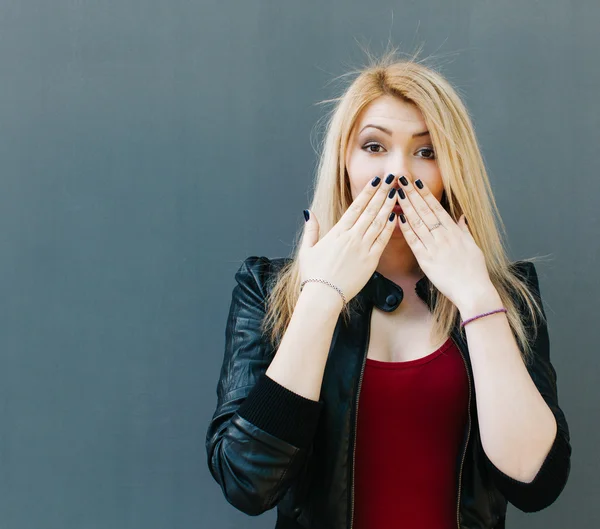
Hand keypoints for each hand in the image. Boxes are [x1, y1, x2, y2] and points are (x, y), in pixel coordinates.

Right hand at [299, 174, 399, 303]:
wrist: (323, 295)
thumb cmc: (314, 275)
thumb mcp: (308, 249)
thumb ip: (311, 230)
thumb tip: (310, 213)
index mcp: (337, 232)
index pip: (355, 207)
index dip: (367, 192)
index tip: (375, 180)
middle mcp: (352, 237)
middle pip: (370, 210)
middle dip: (381, 193)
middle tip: (391, 180)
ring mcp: (362, 248)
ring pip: (378, 223)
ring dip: (388, 207)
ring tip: (396, 193)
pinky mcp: (370, 261)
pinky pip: (382, 241)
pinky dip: (389, 228)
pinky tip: (396, 217)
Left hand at [395, 176, 491, 307]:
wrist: (473, 291)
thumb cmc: (474, 271)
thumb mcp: (473, 246)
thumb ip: (464, 230)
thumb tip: (461, 217)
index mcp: (454, 231)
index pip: (437, 208)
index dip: (425, 194)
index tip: (416, 182)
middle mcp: (444, 236)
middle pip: (425, 211)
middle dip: (412, 194)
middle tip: (402, 181)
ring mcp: (434, 247)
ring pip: (417, 223)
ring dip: (406, 207)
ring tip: (397, 194)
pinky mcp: (426, 260)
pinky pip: (413, 241)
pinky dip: (406, 229)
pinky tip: (398, 218)